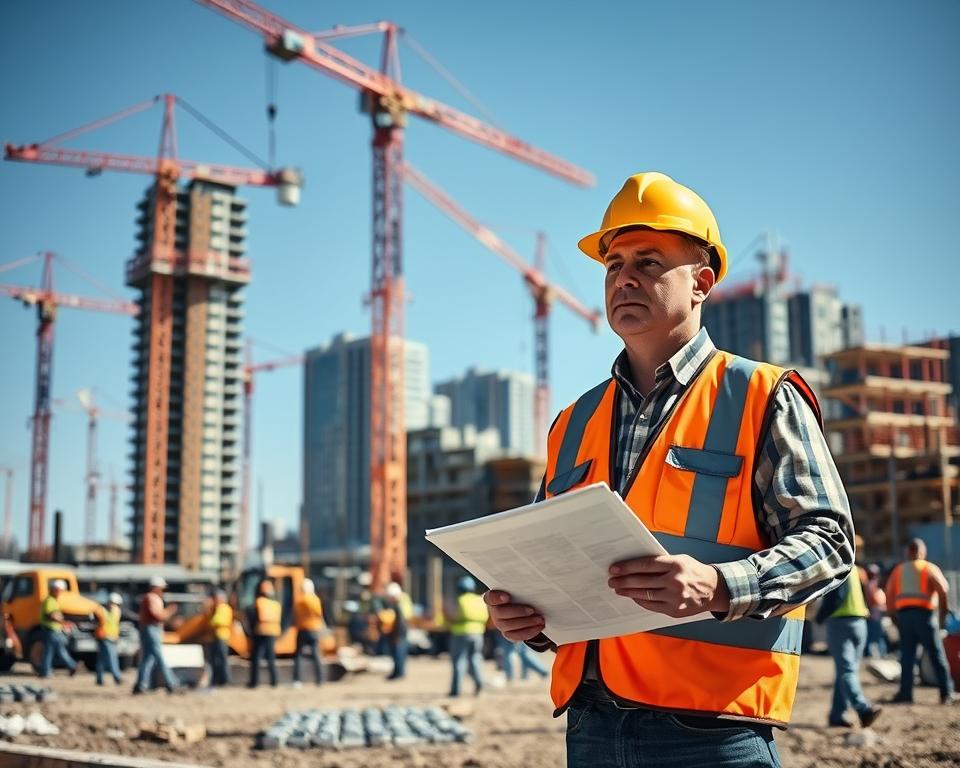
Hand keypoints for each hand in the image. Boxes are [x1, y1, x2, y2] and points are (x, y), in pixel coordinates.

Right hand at [483, 590, 544, 641]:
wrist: (524, 608)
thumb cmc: (520, 595)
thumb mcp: (519, 591)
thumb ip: (520, 590)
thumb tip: (532, 586)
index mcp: (494, 598)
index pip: (490, 597)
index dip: (497, 598)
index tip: (507, 597)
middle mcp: (494, 612)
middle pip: (500, 613)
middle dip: (518, 612)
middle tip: (532, 610)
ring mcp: (500, 624)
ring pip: (508, 626)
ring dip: (526, 623)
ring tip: (540, 619)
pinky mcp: (508, 634)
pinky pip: (515, 636)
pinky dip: (528, 632)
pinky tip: (539, 627)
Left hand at [608, 554, 729, 617]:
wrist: (713, 590)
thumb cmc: (693, 571)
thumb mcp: (680, 560)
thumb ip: (660, 562)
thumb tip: (635, 564)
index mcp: (675, 565)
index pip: (645, 565)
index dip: (627, 567)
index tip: (615, 568)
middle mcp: (675, 581)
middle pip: (642, 581)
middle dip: (623, 580)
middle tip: (611, 580)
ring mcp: (675, 598)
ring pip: (645, 594)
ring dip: (628, 592)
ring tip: (618, 589)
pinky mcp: (675, 610)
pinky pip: (651, 605)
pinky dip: (640, 600)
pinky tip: (632, 596)